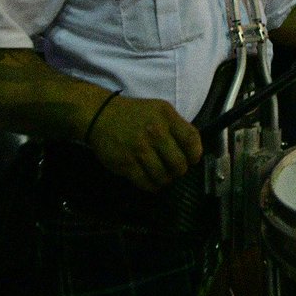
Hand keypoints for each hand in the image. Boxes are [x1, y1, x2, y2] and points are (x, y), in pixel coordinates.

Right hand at [87, 96, 201, 191]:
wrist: (100, 115)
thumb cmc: (134, 114)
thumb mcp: (159, 110)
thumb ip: (176, 126)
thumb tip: (193, 149)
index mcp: (166, 116)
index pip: (191, 140)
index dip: (195, 154)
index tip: (192, 159)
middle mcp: (155, 132)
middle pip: (179, 163)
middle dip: (180, 170)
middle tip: (175, 169)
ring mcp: (139, 148)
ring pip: (163, 176)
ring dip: (166, 179)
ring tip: (163, 175)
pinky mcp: (126, 163)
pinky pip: (146, 183)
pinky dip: (152, 185)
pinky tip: (151, 180)